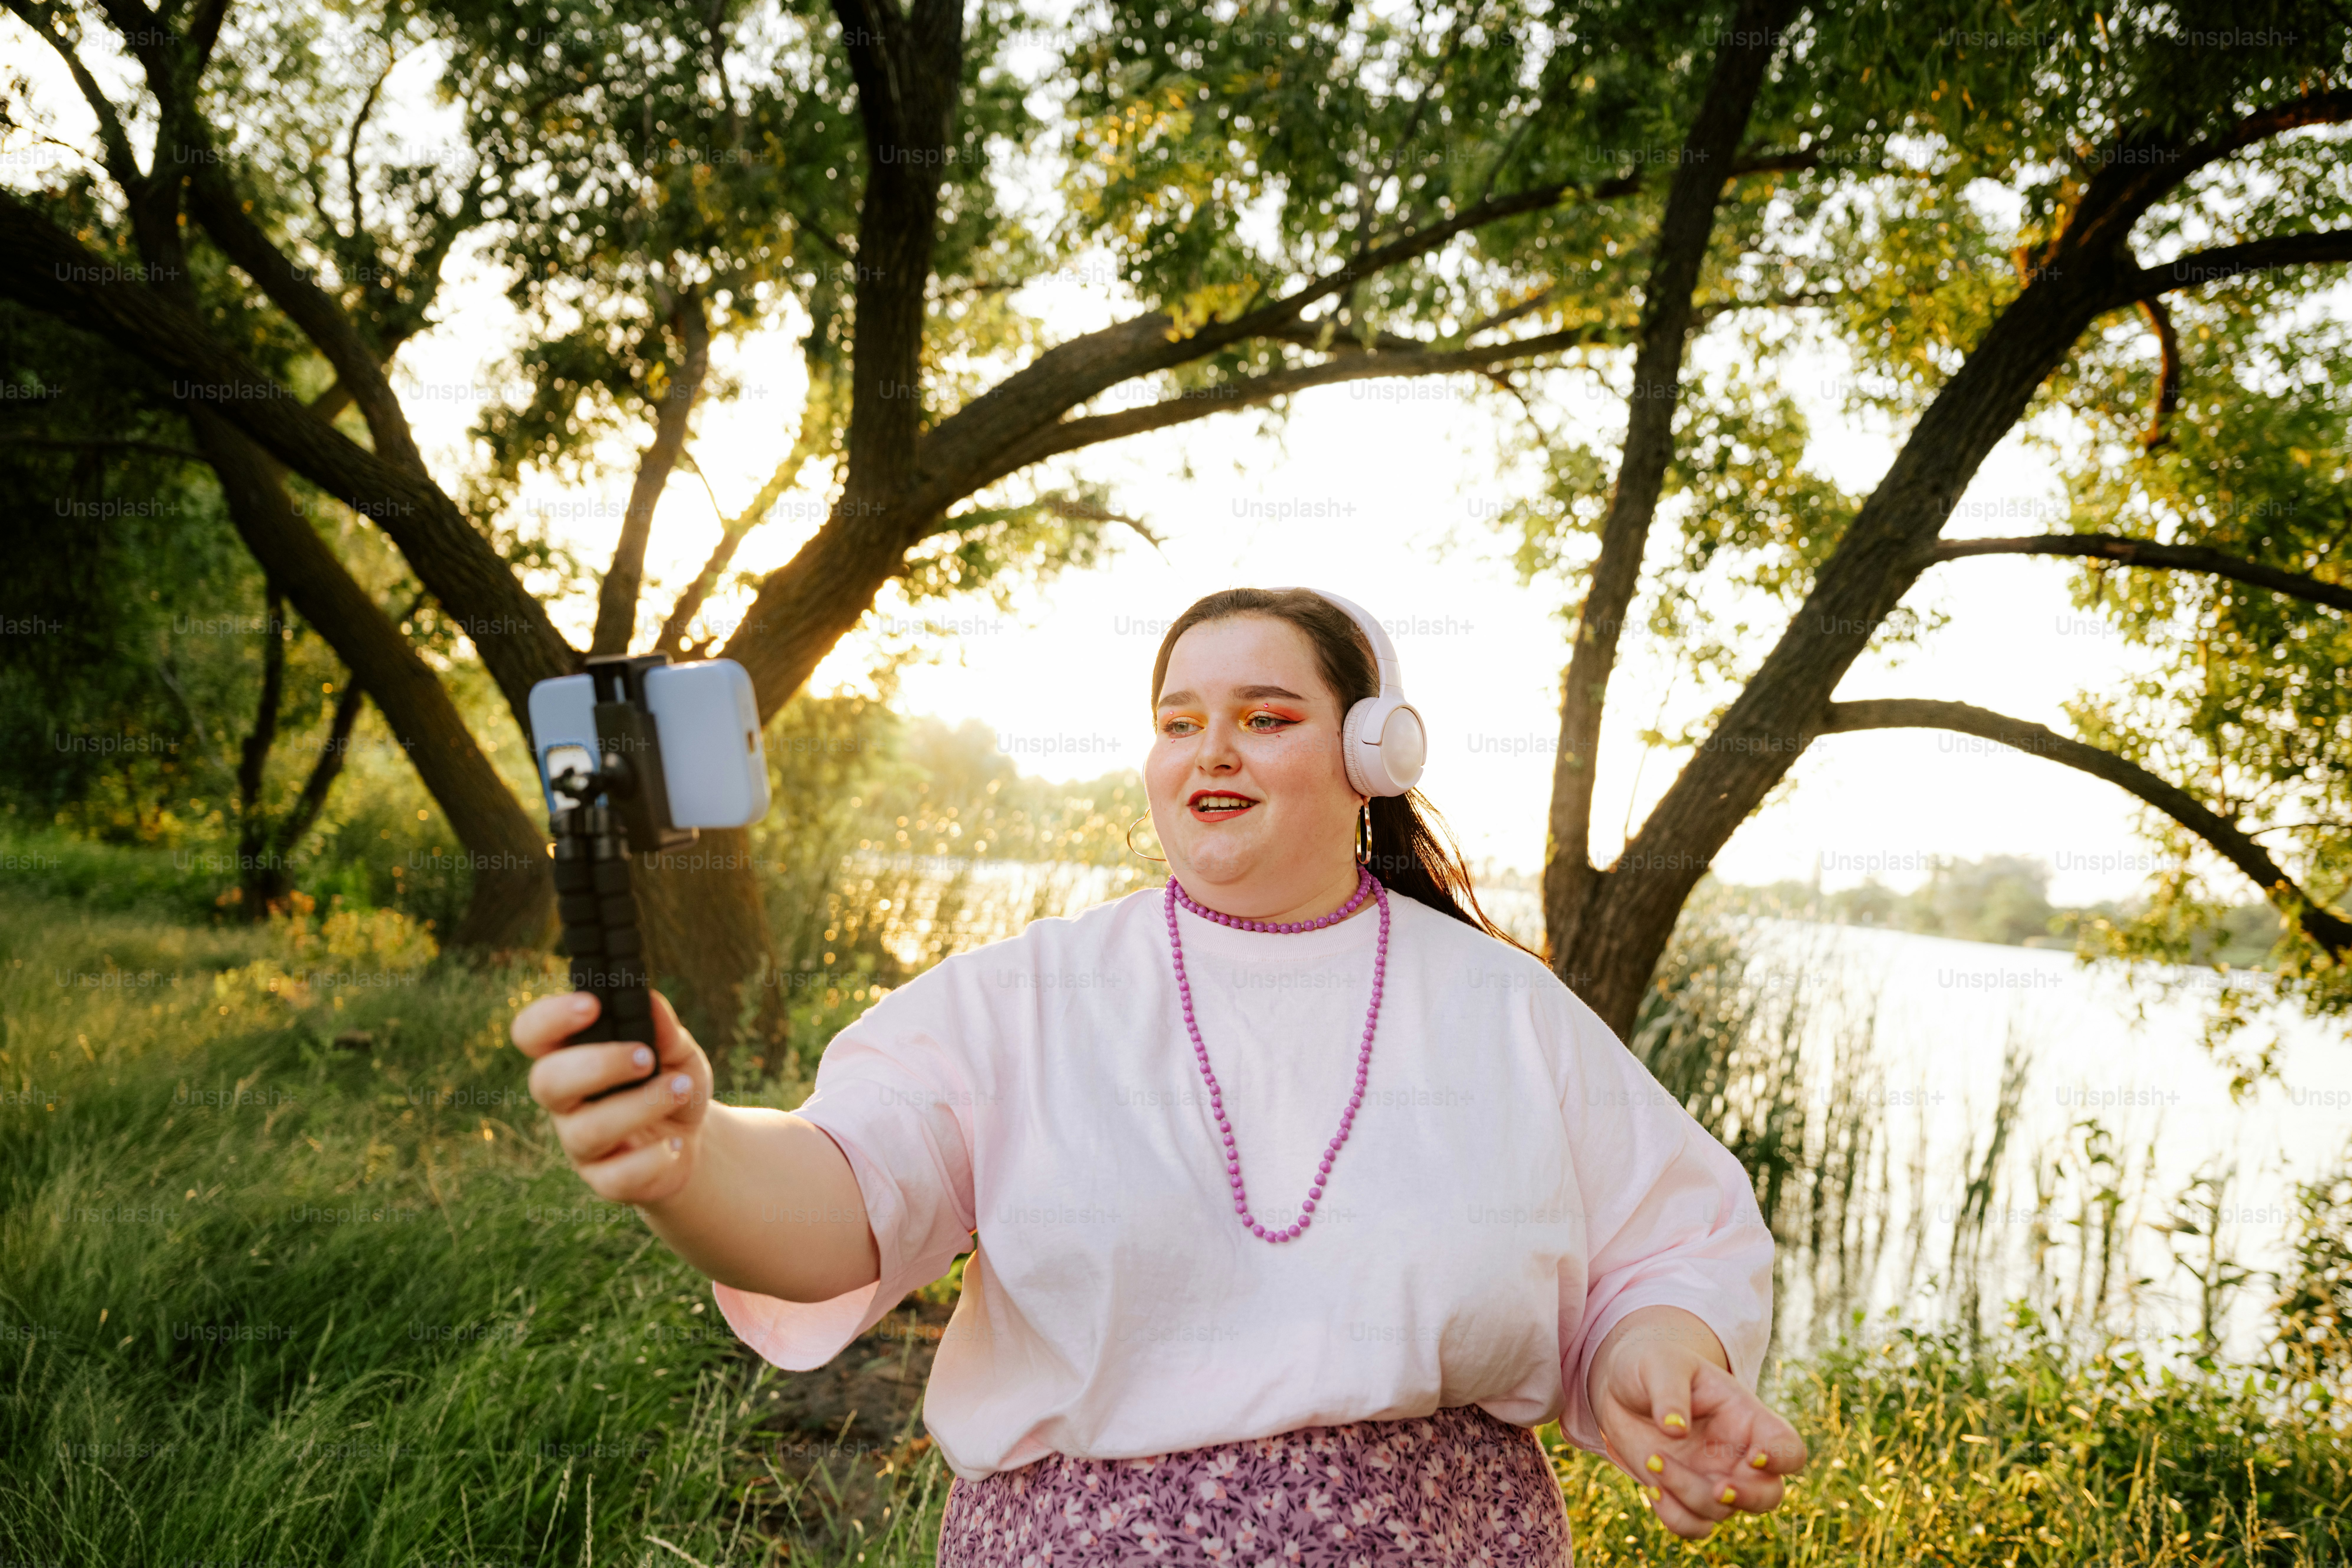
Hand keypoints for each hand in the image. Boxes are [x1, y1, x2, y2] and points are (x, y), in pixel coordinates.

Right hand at [512, 989, 710, 1206]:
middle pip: (546, 1082)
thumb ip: (664, 1029)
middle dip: (597, 1065)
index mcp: (571, 1055)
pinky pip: (617, 1176)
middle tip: (645, 1057)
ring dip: (639, 1106)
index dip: (550, 1018)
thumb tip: (649, 999)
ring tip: (681, 1089)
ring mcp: (579, 1144)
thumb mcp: (679, 1052)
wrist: (693, 1140)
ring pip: (587, 1130)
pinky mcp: (603, 1181)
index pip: (532, 1033)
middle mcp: (565, 1100)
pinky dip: (654, 1157)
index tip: (592, 1004)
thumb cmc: (671, 1082)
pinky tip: (678, 1143)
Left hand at [1589, 1314, 1807, 1539]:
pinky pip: (1694, 1526)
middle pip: (1769, 1494)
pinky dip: (1675, 1518)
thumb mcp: (1660, 1365)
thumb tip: (1674, 1429)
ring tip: (1652, 1459)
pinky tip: (1652, 1489)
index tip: (1756, 1456)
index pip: (1789, 1447)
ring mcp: (1713, 1479)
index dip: (1783, 1459)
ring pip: (1722, 1512)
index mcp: (1746, 1418)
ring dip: (1688, 1494)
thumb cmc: (1652, 1367)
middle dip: (1747, 1498)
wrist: (1621, 1388)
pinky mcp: (1685, 1496)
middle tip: (1717, 1489)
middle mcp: (1737, 1455)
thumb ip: (1670, 1392)